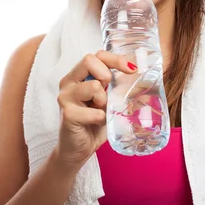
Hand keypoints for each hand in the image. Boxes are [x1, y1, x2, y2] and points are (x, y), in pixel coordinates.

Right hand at [55, 50, 135, 168]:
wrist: (79, 149)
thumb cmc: (94, 122)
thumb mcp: (107, 99)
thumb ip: (115, 85)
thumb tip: (139, 73)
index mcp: (78, 76)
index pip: (97, 55)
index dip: (116, 59)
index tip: (132, 69)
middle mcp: (68, 82)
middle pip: (89, 60)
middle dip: (106, 75)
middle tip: (108, 91)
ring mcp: (65, 97)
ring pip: (93, 86)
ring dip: (104, 100)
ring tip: (100, 110)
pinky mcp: (68, 115)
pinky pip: (95, 112)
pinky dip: (102, 119)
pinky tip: (97, 123)